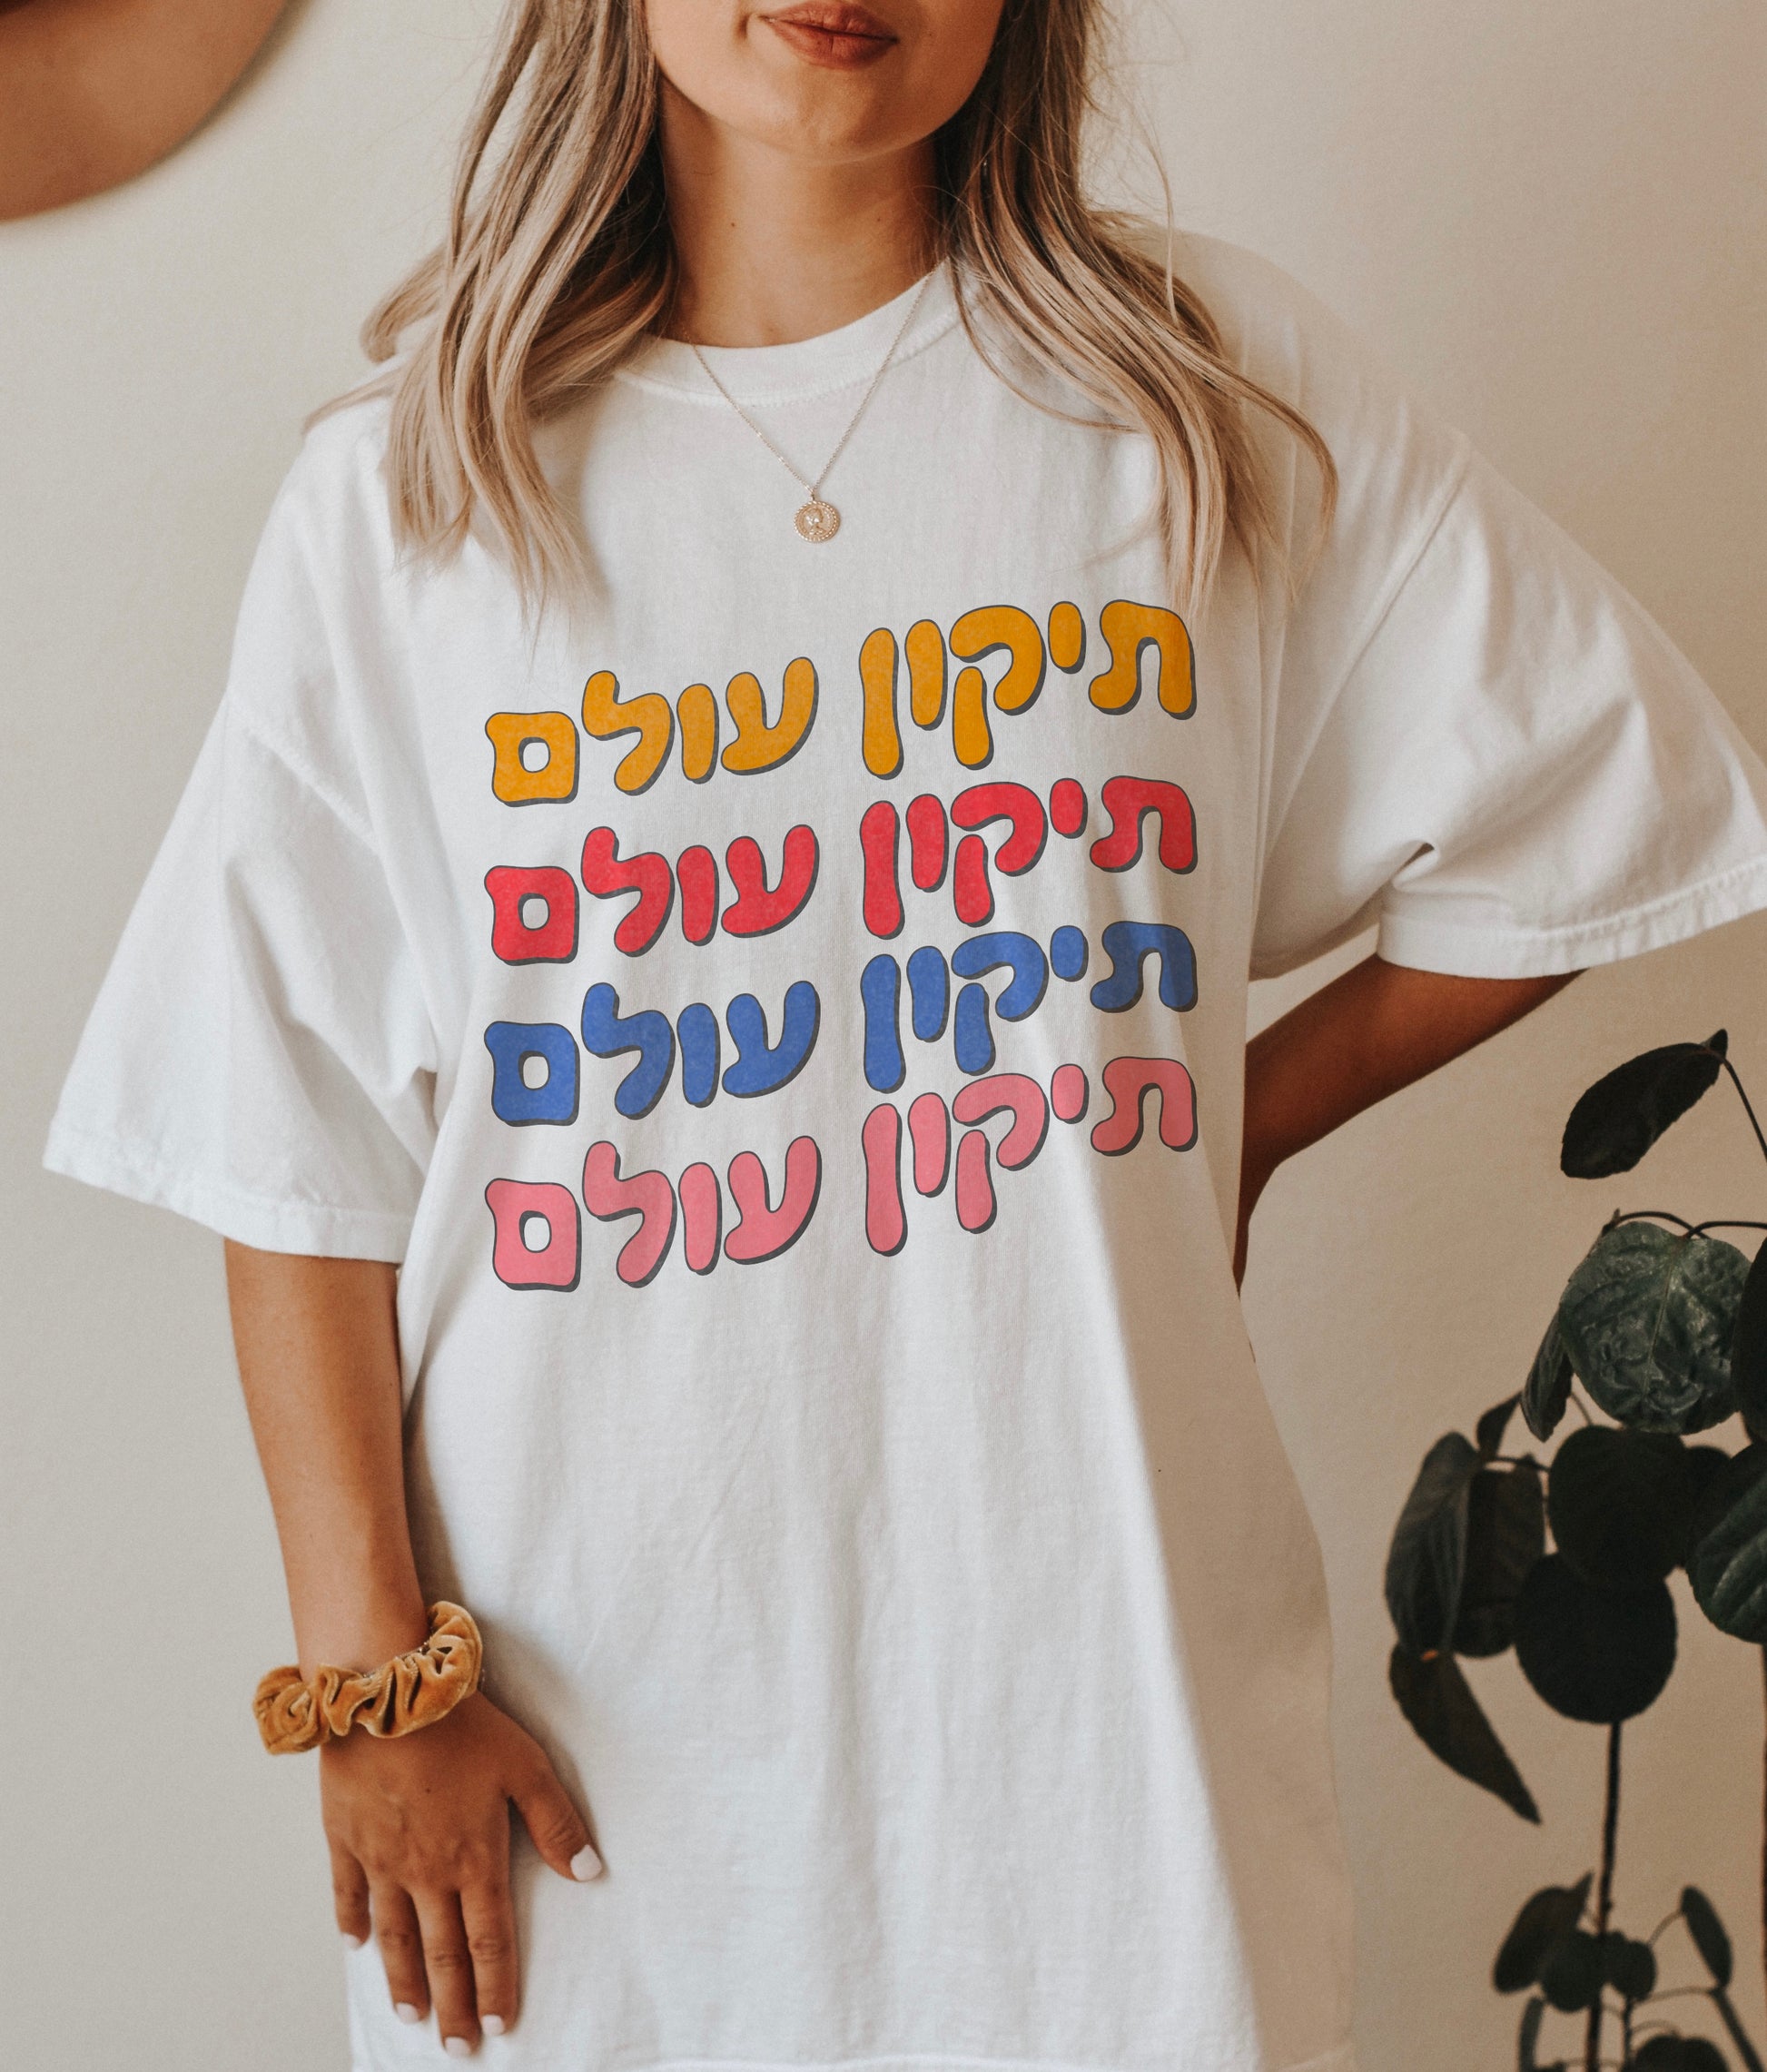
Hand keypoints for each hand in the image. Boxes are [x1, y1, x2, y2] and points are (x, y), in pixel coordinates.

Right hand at [324, 1692, 600, 2054]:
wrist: (387, 1694)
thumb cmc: (463, 1726)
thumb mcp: (527, 1766)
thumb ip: (557, 1823)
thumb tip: (589, 1872)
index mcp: (474, 1859)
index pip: (490, 1941)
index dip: (496, 1987)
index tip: (499, 2025)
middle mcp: (426, 1872)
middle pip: (442, 1953)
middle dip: (452, 2005)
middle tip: (456, 2048)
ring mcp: (381, 1859)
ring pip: (394, 1936)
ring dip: (404, 1979)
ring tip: (412, 2016)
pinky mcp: (346, 1838)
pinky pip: (348, 1892)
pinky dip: (352, 1923)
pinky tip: (355, 1946)